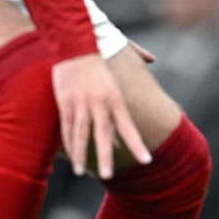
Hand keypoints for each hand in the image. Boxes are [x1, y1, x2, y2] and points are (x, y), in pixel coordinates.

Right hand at [52, 53, 150, 178]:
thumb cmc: (98, 59)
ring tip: (80, 172)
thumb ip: (135, 74)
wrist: (75, 43)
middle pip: (103, 134)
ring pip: (80, 134)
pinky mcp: (65, 102)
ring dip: (80, 155)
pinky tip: (70, 156)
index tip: (146, 161)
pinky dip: (68, 142)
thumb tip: (153, 61)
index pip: (128, 127)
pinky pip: (66, 126)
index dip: (136, 144)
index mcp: (116, 98)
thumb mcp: (118, 72)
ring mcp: (81, 103)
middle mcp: (100, 102)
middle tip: (109, 175)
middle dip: (106, 156)